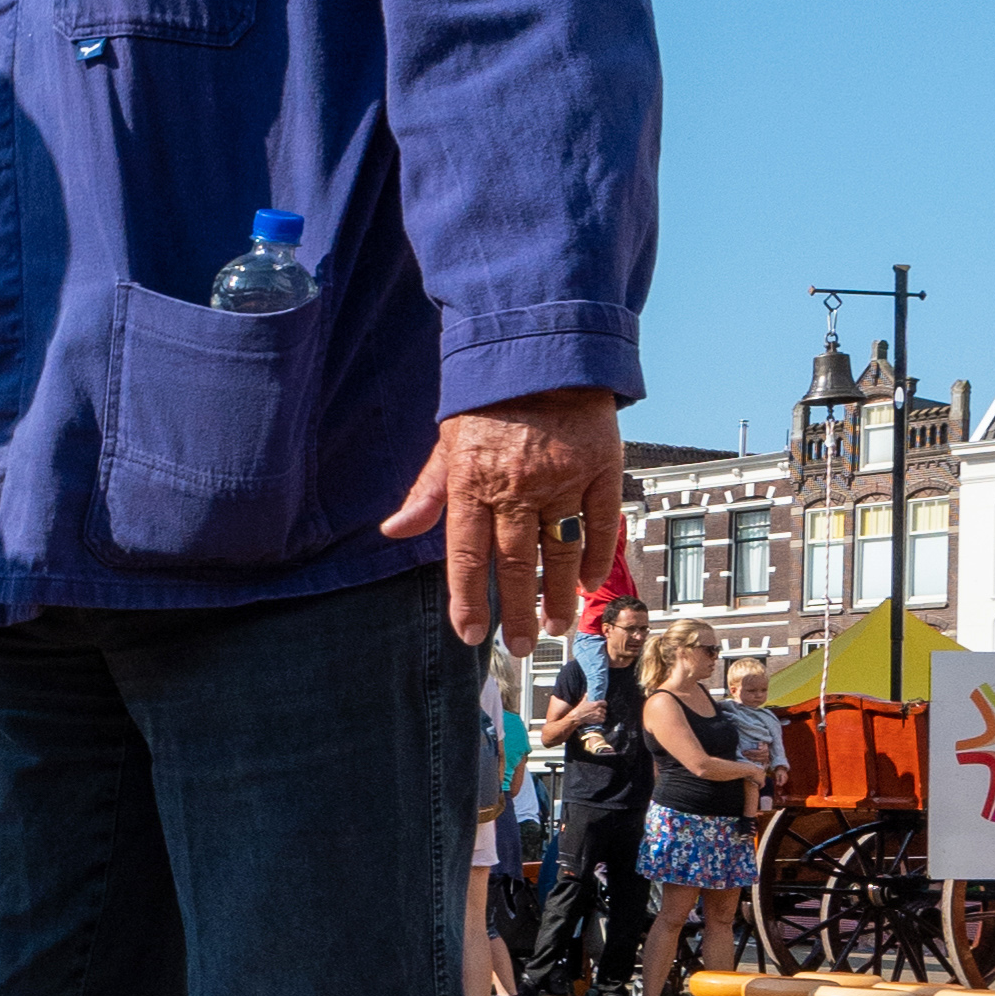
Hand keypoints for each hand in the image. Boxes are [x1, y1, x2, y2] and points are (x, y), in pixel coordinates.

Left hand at [385, 390, 625, 650]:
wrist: (543, 350)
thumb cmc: (489, 400)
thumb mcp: (447, 441)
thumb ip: (426, 493)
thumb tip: (394, 531)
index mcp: (472, 483)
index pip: (466, 556)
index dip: (467, 600)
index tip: (472, 634)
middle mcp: (516, 487)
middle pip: (515, 565)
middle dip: (516, 612)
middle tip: (521, 645)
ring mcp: (561, 480)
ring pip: (559, 552)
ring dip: (558, 595)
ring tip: (557, 624)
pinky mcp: (600, 469)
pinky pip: (599, 525)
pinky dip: (594, 557)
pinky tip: (587, 582)